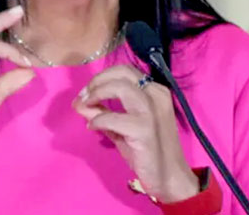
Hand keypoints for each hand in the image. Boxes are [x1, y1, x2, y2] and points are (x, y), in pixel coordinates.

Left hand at [72, 64, 198, 203]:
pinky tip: (93, 127)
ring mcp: (152, 111)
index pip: (125, 71)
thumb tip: (78, 102)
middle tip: (84, 96)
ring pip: (120, 87)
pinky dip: (98, 120)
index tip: (86, 91)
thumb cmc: (148, 151)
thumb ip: (102, 113)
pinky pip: (113, 117)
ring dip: (97, 93)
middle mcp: (156, 95)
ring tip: (86, 105)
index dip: (102, 77)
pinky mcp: (144, 129)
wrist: (170, 178)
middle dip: (97, 81)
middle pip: (122, 72)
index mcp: (155, 91)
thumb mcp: (121, 128)